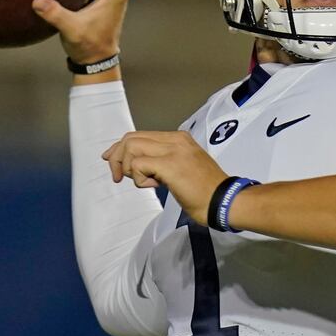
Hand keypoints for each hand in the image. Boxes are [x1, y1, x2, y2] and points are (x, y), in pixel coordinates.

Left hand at [102, 131, 227, 225]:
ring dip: (129, 168)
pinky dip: (139, 178)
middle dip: (117, 157)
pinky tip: (154, 186)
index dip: (120, 148)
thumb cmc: (204, 191)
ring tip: (145, 182)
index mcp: (178, 139)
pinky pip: (139, 165)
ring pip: (131, 147)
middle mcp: (175, 140)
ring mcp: (173, 150)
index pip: (140, 135)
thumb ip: (162, 162)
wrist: (223, 201)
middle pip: (131, 138)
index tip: (111, 161)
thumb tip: (138, 166)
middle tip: (119, 176)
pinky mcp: (170, 165)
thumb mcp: (182, 168)